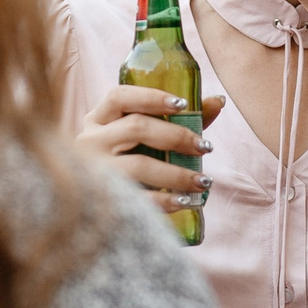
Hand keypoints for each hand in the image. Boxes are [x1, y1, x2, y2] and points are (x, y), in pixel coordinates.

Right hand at [77, 85, 223, 215]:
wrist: (91, 210)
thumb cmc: (125, 163)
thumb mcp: (141, 139)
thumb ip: (178, 120)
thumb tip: (217, 101)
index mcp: (97, 120)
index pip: (119, 97)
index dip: (151, 97)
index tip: (183, 105)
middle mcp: (90, 142)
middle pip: (136, 128)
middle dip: (176, 136)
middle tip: (204, 147)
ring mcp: (94, 172)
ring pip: (139, 165)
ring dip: (178, 173)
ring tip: (204, 181)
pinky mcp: (102, 200)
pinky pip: (139, 198)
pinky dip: (165, 201)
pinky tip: (185, 201)